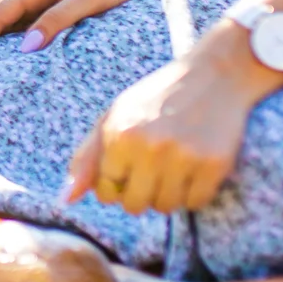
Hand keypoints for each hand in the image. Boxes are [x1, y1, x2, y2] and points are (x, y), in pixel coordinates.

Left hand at [65, 26, 280, 213]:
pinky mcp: (214, 164)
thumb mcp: (116, 115)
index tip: (129, 167)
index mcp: (119, 133)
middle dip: (140, 192)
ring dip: (167, 194)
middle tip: (152, 168)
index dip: (116, 183)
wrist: (216, 74)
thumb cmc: (158, 97)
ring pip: (164, 207)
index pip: (105, 191)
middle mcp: (149, 146)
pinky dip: (194, 193)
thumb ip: (88, 156)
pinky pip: (195, 203)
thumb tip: (67, 200)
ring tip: (173, 166)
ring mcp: (184, 156)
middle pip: (133, 205)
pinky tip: (194, 167)